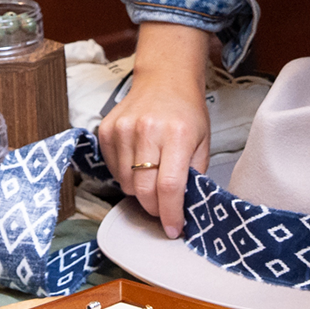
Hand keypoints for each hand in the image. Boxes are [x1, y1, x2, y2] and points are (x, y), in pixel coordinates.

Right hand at [96, 22, 219, 238]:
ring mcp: (123, 129)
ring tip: (152, 178)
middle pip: (144, 190)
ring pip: (125, 183)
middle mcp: (147, 130)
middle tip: (163, 210)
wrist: (164, 79)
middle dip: (154, 209)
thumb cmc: (187, 112)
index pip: (169, 186)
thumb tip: (185, 207)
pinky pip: (112, 169)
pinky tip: (138, 163)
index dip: (171, 214)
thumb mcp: (203, 142)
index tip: (174, 229)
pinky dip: (125, 175)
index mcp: (176, 134)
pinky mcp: (106, 130)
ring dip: (139, 191)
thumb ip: (194, 174)